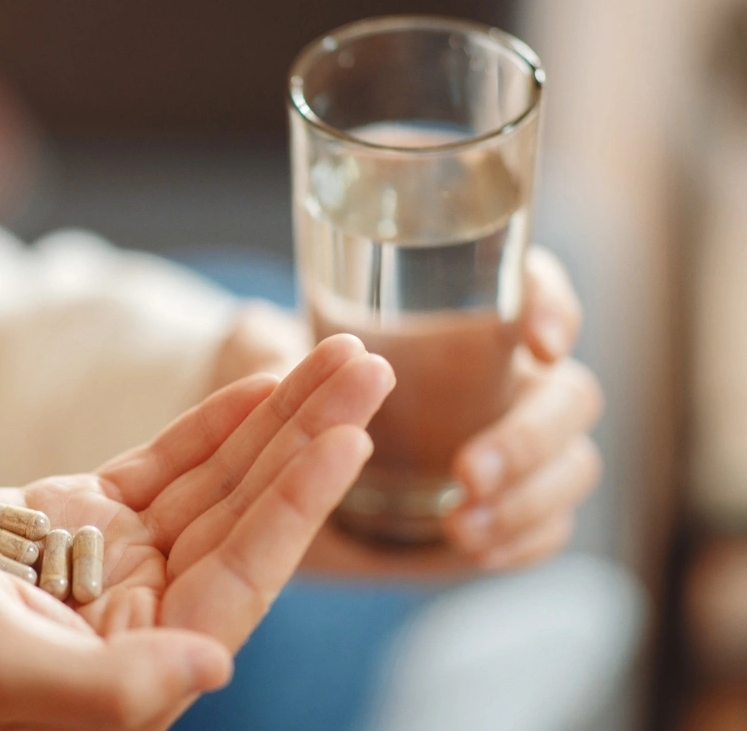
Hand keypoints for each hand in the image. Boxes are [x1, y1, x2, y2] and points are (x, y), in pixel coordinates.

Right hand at [0, 336, 392, 730]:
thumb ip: (104, 687)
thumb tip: (216, 667)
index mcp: (134, 665)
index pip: (241, 578)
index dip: (299, 506)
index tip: (352, 436)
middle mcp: (144, 612)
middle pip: (247, 513)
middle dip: (312, 439)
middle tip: (370, 365)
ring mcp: (117, 558)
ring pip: (218, 478)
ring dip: (279, 415)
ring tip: (339, 355)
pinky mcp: (83, 515)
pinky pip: (167, 461)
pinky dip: (213, 421)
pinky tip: (261, 381)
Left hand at [212, 247, 603, 577]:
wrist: (287, 469)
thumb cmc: (284, 394)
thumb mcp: (261, 361)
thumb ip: (261, 349)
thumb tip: (268, 351)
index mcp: (464, 323)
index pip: (535, 289)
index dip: (552, 305)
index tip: (535, 342)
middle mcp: (505, 381)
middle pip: (571, 395)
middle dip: (530, 436)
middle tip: (466, 474)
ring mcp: (518, 449)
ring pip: (574, 465)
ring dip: (529, 497)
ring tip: (461, 526)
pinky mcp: (511, 509)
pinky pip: (552, 526)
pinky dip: (525, 538)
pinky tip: (474, 547)